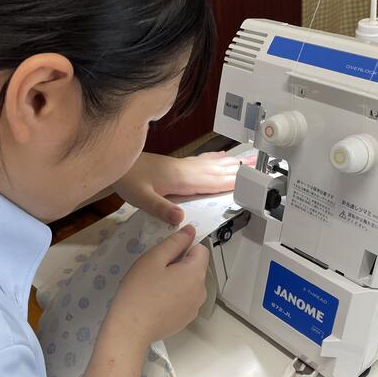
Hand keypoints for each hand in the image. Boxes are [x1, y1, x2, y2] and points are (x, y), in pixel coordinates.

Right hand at [104, 225, 208, 345]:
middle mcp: (202, 291)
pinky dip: (175, 296)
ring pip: (190, 283)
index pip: (201, 249)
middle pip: (196, 267)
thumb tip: (191, 230)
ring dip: (177, 280)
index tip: (165, 254)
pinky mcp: (186, 319)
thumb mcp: (154, 259)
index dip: (184, 246)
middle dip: (180, 264)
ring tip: (154, 286)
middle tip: (155, 270)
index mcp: (196, 273)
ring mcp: (195, 308)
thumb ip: (175, 242)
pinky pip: (185, 299)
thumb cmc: (139, 290)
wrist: (130, 329)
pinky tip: (156, 301)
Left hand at [115, 151, 251, 224]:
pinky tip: (222, 157)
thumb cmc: (128, 180)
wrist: (117, 162)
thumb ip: (161, 209)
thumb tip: (181, 219)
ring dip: (232, 164)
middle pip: (218, 171)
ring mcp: (183, 166)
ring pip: (213, 165)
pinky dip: (216, 159)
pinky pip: (203, 161)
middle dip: (239, 170)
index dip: (232, 183)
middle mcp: (186, 170)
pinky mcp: (178, 165)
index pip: (212, 182)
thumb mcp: (141, 198)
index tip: (251, 182)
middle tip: (260, 166)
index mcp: (182, 179)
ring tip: (249, 161)